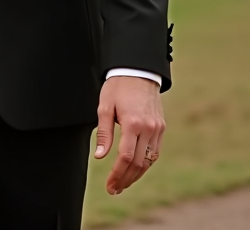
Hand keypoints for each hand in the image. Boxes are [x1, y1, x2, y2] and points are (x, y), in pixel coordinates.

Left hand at [94, 76, 165, 194]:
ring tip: (123, 183)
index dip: (117, 174)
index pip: (126, 157)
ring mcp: (157, 129)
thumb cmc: (118, 87)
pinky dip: (145, 163)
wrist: (137, 72)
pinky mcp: (161, 128)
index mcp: (133, 123)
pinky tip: (135, 169)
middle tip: (114, 189)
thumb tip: (100, 155)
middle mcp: (149, 129)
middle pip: (138, 163)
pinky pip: (155, 152)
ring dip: (136, 175)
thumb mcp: (104, 106)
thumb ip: (103, 132)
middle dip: (126, 179)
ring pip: (149, 160)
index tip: (109, 185)